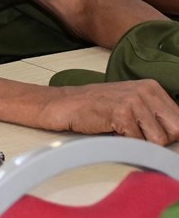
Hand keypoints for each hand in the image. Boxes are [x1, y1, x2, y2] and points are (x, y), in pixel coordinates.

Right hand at [44, 80, 178, 142]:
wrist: (63, 104)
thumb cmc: (95, 107)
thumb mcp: (132, 104)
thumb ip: (154, 115)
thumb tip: (175, 134)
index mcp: (152, 87)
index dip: (167, 135)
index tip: (150, 136)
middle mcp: (146, 90)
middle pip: (175, 131)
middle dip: (158, 141)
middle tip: (136, 135)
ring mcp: (134, 100)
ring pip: (158, 140)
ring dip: (140, 142)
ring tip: (122, 131)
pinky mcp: (121, 112)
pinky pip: (137, 142)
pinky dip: (125, 143)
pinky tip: (111, 130)